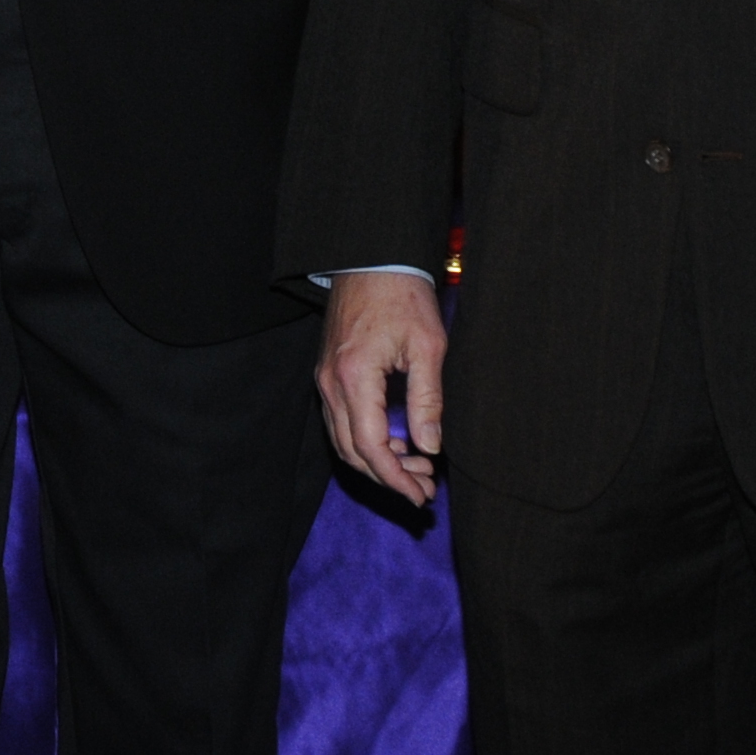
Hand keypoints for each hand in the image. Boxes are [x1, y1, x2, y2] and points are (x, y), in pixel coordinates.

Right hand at [317, 272, 448, 507]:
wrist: (372, 258)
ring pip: (344, 441)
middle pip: (353, 453)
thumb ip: (427, 400)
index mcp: (354, 377)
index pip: (371, 448)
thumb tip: (430, 447)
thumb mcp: (427, 346)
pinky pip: (342, 422)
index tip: (422, 495)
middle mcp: (331, 384)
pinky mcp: (329, 374)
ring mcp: (325, 379)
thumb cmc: (403, 295)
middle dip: (389, 477)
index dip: (396, 479)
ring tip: (417, 468)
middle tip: (425, 487)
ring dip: (378, 462)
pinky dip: (366, 442)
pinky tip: (396, 443)